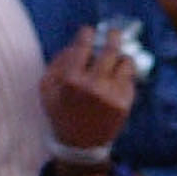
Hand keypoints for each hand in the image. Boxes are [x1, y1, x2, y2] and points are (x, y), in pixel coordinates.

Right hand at [42, 27, 138, 151]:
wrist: (79, 145)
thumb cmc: (61, 112)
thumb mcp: (47, 89)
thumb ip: (57, 62)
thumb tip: (76, 42)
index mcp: (70, 81)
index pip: (83, 47)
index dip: (87, 34)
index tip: (89, 30)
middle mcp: (93, 85)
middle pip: (110, 50)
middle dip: (113, 37)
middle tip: (114, 32)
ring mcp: (111, 94)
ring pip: (125, 62)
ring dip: (122, 56)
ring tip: (117, 58)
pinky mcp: (125, 103)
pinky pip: (130, 78)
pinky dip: (124, 74)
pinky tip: (116, 79)